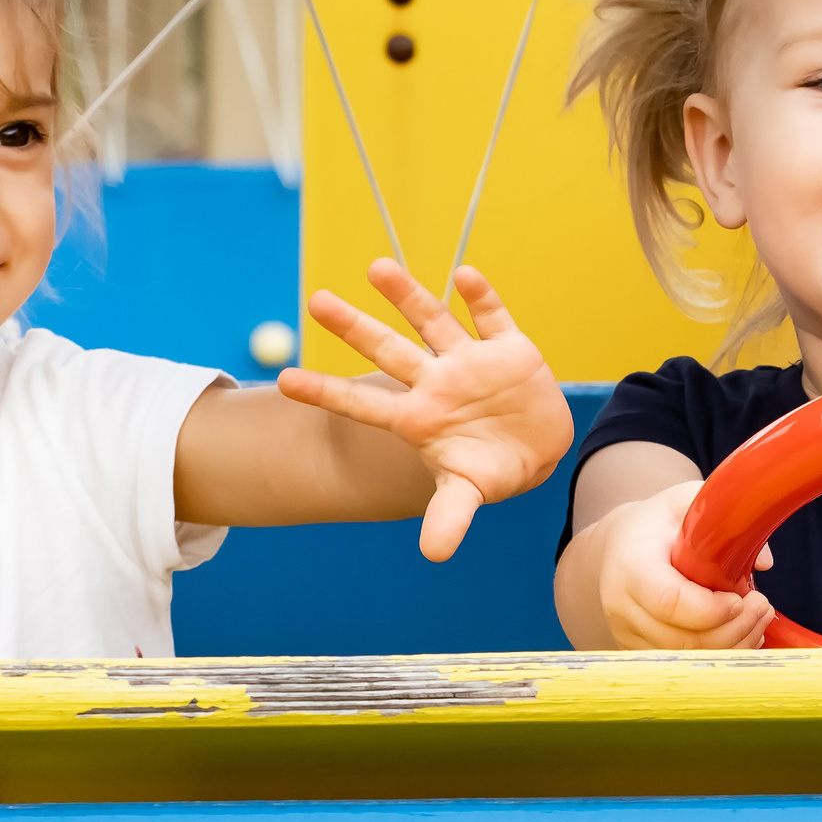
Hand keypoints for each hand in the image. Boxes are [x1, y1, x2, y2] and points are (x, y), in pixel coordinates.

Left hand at [278, 259, 571, 561]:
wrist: (538, 447)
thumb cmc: (489, 468)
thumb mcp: (469, 491)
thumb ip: (451, 516)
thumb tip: (434, 554)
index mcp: (418, 416)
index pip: (363, 403)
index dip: (327, 392)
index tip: (283, 381)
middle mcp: (436, 381)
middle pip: (388, 350)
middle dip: (354, 327)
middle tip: (316, 300)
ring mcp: (470, 361)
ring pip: (432, 322)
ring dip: (408, 295)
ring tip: (378, 268)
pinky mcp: (509, 348)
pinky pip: (491, 317)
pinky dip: (480, 298)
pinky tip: (465, 275)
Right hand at [595, 481, 774, 649]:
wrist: (617, 548)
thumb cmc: (657, 524)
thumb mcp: (686, 502)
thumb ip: (724, 518)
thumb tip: (764, 562)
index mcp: (632, 567)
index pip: (669, 602)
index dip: (711, 609)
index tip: (741, 598)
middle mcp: (623, 608)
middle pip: (682, 640)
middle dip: (733, 629)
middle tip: (763, 607)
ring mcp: (627, 635)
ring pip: (687, 660)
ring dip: (732, 645)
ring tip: (758, 619)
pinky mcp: (639, 653)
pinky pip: (684, 668)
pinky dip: (719, 656)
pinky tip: (740, 634)